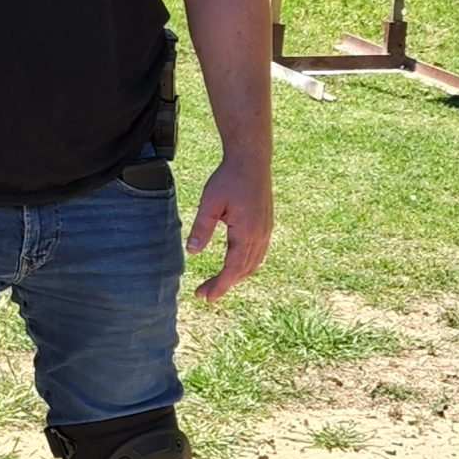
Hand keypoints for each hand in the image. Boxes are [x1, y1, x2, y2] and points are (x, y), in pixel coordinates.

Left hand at [187, 151, 272, 302]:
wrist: (252, 160)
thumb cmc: (228, 179)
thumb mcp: (210, 202)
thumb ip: (202, 228)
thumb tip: (192, 252)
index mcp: (247, 233)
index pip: (232, 269)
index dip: (220, 285)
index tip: (205, 297)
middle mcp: (260, 235)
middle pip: (243, 270)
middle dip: (224, 284)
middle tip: (203, 294)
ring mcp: (266, 230)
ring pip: (253, 263)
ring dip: (236, 276)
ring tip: (217, 283)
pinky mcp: (266, 225)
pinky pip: (257, 253)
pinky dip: (245, 265)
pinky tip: (234, 265)